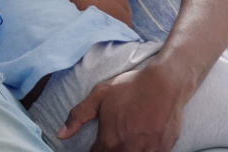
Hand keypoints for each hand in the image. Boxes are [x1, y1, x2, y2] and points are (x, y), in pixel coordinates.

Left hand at [58, 61, 191, 151]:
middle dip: (109, 150)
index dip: (94, 150)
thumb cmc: (131, 87)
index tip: (97, 144)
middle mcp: (128, 150)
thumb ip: (78, 116)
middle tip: (111, 139)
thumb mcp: (100, 94)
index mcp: (109, 140)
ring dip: (125, 150)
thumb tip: (61, 134)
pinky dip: (144, 151)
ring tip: (125, 140)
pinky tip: (141, 142)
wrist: (166, 82)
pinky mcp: (164, 149)